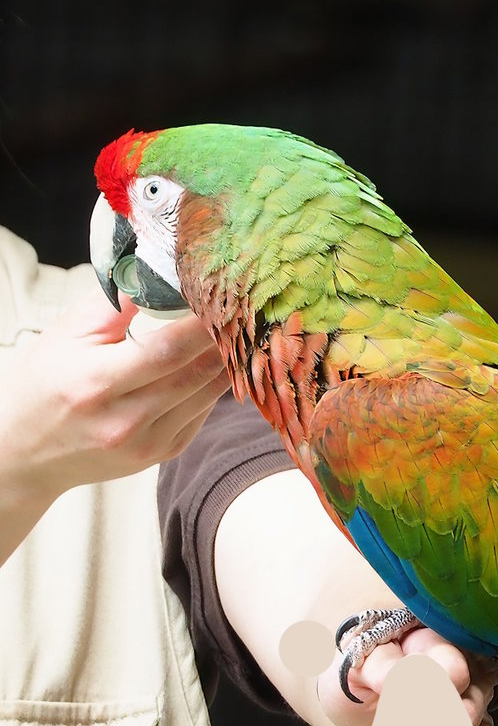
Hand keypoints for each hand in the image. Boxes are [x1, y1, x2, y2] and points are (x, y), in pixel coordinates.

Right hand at [0, 287, 228, 506]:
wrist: (27, 449)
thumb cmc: (47, 381)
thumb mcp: (67, 334)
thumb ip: (115, 302)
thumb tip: (161, 272)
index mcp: (95, 384)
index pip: (165, 351)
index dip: (200, 325)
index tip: (221, 297)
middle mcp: (125, 421)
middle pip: (195, 373)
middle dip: (222, 338)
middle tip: (241, 309)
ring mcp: (149, 444)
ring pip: (209, 393)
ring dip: (226, 360)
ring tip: (235, 330)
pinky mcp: (165, 453)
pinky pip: (205, 412)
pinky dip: (214, 384)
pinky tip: (215, 361)